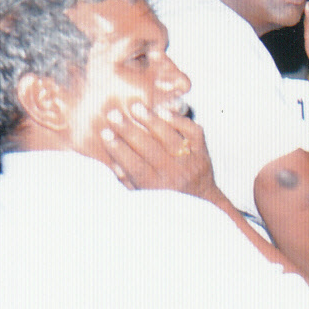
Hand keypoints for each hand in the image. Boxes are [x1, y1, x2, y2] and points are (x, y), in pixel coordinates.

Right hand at [97, 100, 215, 197]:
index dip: (119, 149)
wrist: (201, 201)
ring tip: (135, 107)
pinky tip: (161, 110)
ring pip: (170, 137)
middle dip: (129, 131)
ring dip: (151, 120)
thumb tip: (109, 159)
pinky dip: (177, 120)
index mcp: (157, 188)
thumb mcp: (142, 195)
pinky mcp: (204, 151)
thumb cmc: (163, 197)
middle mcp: (175, 175)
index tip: (104, 133)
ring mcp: (192, 162)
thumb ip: (126, 179)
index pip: (135, 166)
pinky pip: (192, 132)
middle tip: (113, 114)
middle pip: (150, 149)